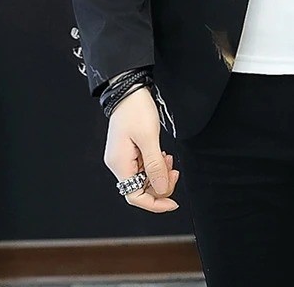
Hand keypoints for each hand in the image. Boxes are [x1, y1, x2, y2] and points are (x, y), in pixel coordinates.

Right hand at [103, 86, 180, 212]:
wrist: (129, 89)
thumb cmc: (136, 110)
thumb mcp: (149, 138)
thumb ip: (156, 166)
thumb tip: (162, 190)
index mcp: (119, 164)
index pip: (135, 196)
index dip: (155, 203)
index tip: (173, 202)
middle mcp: (118, 164)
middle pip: (140, 188)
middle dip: (160, 184)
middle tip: (175, 171)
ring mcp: (123, 157)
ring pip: (144, 177)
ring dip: (159, 172)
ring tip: (170, 160)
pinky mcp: (129, 150)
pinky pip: (144, 165)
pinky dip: (156, 163)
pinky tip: (163, 154)